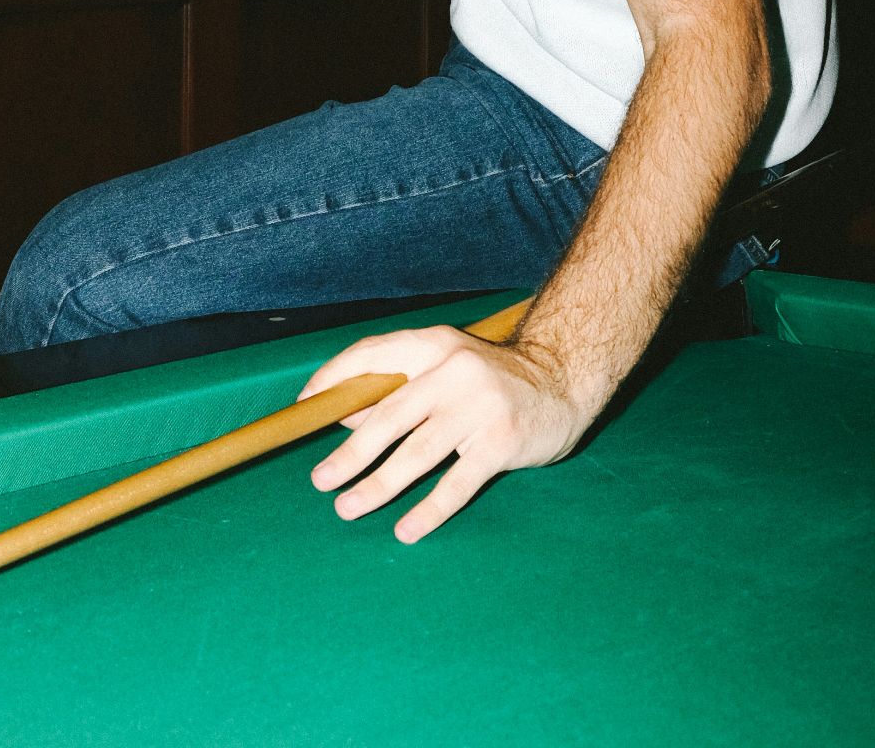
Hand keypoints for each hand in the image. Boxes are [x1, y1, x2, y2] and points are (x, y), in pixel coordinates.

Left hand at [295, 326, 596, 542]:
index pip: (373, 355)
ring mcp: (480, 406)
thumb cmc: (494, 382)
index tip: (307, 407)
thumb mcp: (448, 370)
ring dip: (379, 485)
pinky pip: (457, 482)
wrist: (567, 380)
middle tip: (321, 480)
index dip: (335, 379)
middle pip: (390, 415)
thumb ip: (401, 389)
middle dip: (350, 453)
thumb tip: (347, 419)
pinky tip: (407, 529)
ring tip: (348, 508)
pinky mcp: (502, 440)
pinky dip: (429, 509)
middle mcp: (454, 370)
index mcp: (435, 345)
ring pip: (418, 452)